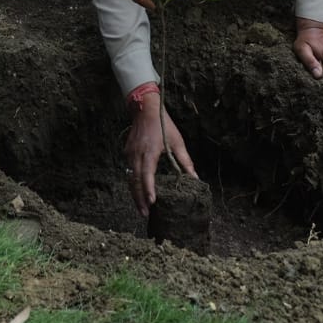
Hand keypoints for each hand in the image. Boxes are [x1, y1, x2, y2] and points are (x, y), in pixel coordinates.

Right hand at [125, 93, 195, 216]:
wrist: (145, 108)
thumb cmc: (163, 124)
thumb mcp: (177, 141)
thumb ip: (185, 161)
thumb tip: (195, 178)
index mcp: (150, 151)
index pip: (147, 174)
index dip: (148, 189)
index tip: (152, 203)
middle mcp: (137, 154)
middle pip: (135, 181)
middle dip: (139, 199)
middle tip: (145, 214)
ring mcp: (130, 153)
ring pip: (130, 178)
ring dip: (134, 194)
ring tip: (141, 208)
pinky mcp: (127, 152)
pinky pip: (128, 171)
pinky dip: (132, 184)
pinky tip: (137, 192)